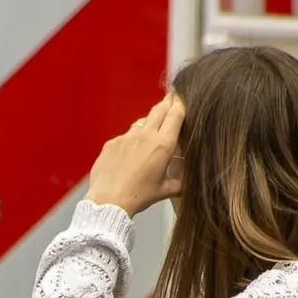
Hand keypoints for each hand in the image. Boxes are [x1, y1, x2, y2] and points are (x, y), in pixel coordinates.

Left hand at [85, 95, 185, 216]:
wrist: (108, 200)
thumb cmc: (138, 196)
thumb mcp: (164, 191)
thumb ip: (179, 184)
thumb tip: (189, 184)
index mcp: (163, 145)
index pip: (175, 114)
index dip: (180, 102)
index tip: (182, 96)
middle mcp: (145, 136)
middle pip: (159, 109)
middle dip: (166, 103)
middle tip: (171, 99)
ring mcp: (126, 137)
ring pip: (142, 122)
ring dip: (149, 122)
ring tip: (151, 131)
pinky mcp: (112, 143)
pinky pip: (125, 136)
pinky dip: (131, 140)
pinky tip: (130, 153)